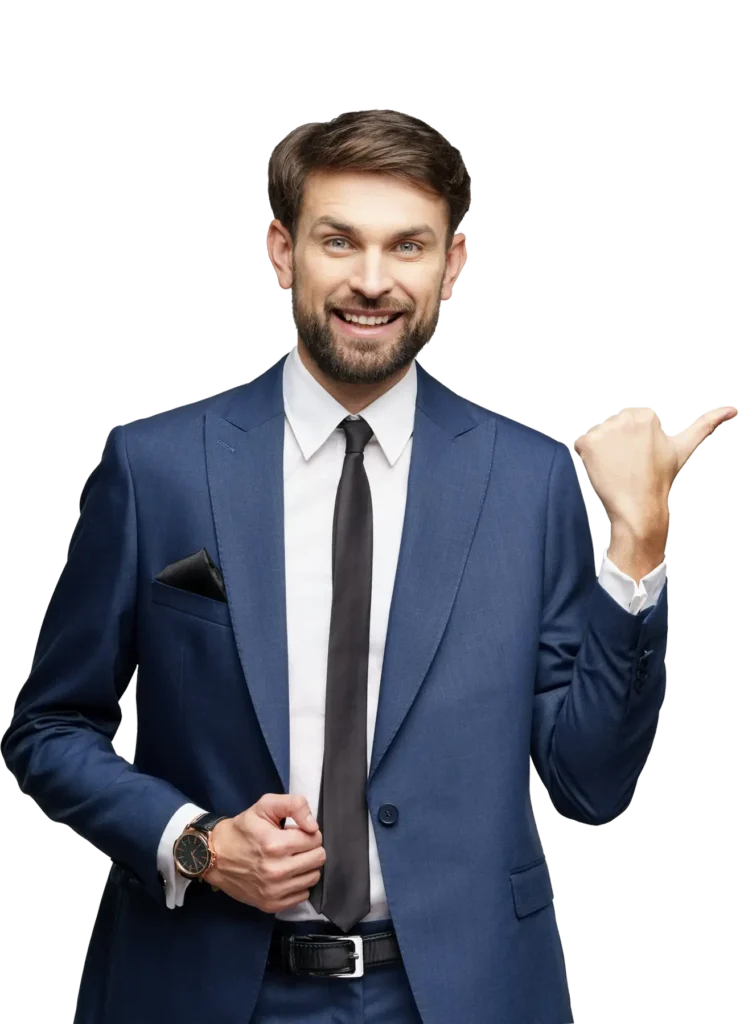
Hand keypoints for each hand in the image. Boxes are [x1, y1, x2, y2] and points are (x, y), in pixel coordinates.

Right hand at [203, 794, 324, 913]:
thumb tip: (313, 826)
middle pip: (318, 859)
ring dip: (306, 866)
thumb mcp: (265, 805)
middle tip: (294, 845)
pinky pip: (303, 895)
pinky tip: (286, 874)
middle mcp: (276, 870)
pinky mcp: (271, 905)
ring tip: (290, 859)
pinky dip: (298, 884)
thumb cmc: (243, 829)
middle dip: (310, 848)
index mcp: (275, 844)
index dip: (308, 832)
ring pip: (313, 877)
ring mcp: (274, 891)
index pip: (315, 839)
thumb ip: (294, 805)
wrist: (215, 856)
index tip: (295, 832)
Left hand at [572, 404, 736, 539]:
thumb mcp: (684, 446)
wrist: (639, 507)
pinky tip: (603, 468)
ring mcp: (605, 430)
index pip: (629, 419)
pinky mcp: (588, 443)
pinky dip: (587, 456)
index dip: (632, 439)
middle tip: (628, 463)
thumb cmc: (659, 479)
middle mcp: (625, 418)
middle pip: (612, 426)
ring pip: (597, 435)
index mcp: (647, 415)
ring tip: (618, 466)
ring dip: (602, 450)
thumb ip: (706, 423)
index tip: (638, 454)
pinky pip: (580, 444)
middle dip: (617, 443)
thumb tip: (732, 409)